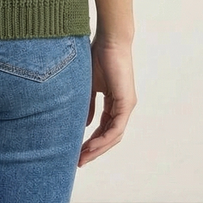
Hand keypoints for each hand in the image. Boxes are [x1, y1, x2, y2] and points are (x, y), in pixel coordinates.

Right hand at [78, 34, 136, 166]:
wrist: (110, 40)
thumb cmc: (98, 56)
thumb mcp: (89, 86)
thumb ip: (87, 105)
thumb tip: (84, 124)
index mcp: (115, 102)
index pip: (104, 128)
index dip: (91, 141)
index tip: (77, 150)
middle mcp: (123, 107)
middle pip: (110, 137)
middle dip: (94, 150)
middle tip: (78, 161)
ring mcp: (126, 106)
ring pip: (114, 136)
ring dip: (98, 149)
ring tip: (82, 158)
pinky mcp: (126, 103)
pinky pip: (116, 128)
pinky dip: (103, 139)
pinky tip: (90, 145)